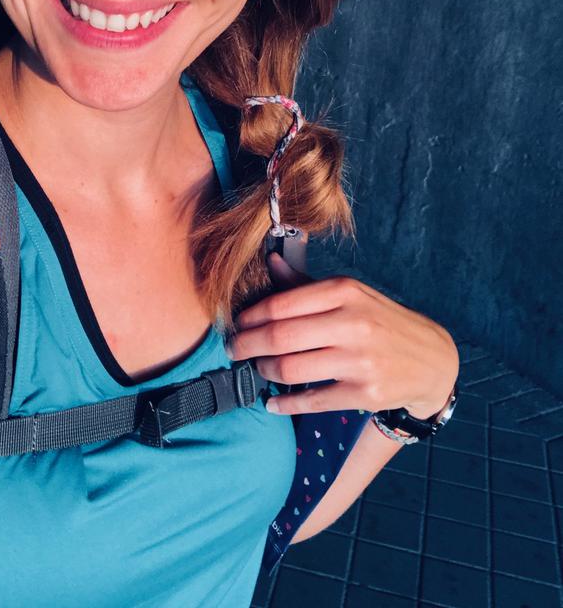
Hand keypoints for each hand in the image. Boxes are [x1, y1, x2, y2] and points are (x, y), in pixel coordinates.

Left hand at [226, 257, 458, 419]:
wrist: (431, 358)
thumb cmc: (381, 322)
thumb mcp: (350, 295)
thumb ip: (306, 284)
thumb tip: (270, 262)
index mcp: (344, 291)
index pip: (282, 303)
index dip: (250, 316)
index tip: (236, 324)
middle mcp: (352, 323)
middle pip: (280, 337)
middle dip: (247, 345)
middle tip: (234, 350)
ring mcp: (360, 360)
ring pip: (291, 368)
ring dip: (264, 371)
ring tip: (257, 369)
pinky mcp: (365, 393)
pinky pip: (312, 400)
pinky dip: (285, 404)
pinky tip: (273, 402)